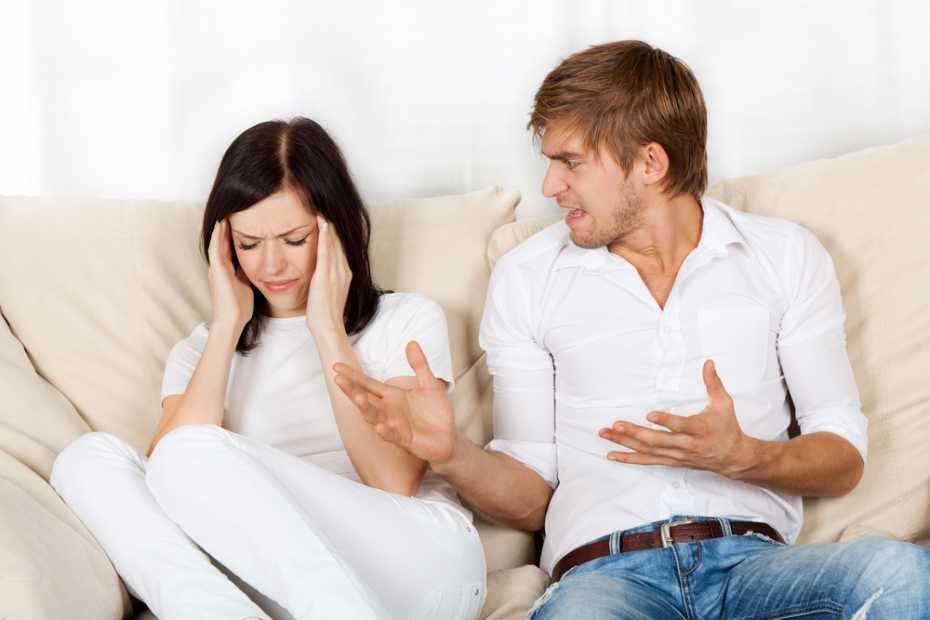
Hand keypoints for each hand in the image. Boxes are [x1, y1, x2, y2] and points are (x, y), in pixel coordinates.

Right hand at [207, 218, 253, 334]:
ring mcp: (217, 269)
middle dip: (226, 230)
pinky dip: (216, 236)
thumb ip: (247, 276)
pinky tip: (220, 224)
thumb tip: (257, 268)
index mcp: (228, 271)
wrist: (232, 320)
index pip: (230, 249)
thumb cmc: (240, 308)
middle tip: (230, 213)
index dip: (233, 237)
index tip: (241, 223)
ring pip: (217, 243)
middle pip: (222, 244)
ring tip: (224, 214)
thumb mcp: (247, 286)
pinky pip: (215, 249)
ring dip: (220, 229)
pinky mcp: (217, 270)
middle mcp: (220, 268)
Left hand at [305, 215, 351, 334]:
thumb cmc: (326, 313)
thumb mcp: (330, 292)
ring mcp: (336, 272)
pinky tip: (322, 224)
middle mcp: (344, 270)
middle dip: (333, 225)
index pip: (341, 247)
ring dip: (329, 225)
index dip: (335, 232)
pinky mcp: (326, 275)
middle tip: (326, 206)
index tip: (328, 217)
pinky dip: (325, 236)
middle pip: (339, 242)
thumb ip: (329, 279)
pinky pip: (326, 251)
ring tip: (323, 208)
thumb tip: (323, 272)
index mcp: (346, 273)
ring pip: (334, 243)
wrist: (328, 327)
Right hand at [332, 341, 457, 464]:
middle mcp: (389, 410)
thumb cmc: (435, 412)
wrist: (448, 437)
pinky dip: (386, 431)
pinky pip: (392, 435)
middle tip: (338, 379)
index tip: (337, 366)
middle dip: (352, 390)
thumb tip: (411, 342)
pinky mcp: (405, 439)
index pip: (368, 384)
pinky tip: (380, 426)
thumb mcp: (429, 384)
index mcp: (392, 396)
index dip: (353, 376)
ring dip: (366, 408)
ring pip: (374, 417)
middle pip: (365, 399)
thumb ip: (419, 365)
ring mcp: (394, 425)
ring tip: (358, 398)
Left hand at [598, 359, 755, 478]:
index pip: (681, 426)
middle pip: (657, 440)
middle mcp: (686, 444)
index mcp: (699, 429)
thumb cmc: (727, 428)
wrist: (733, 457)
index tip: (650, 415)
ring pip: (648, 450)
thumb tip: (708, 362)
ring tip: (606, 434)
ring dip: (625, 443)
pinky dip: (629, 458)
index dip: (666, 421)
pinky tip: (612, 454)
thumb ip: (713, 383)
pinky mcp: (671, 460)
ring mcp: (677, 454)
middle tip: (616, 425)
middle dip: (635, 433)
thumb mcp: (724, 403)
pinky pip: (647, 461)